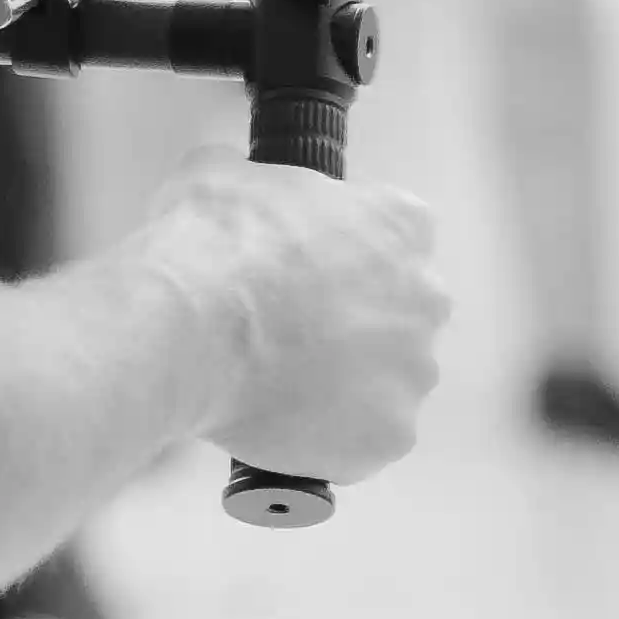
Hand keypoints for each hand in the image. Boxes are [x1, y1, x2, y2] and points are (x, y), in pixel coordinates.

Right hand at [140, 149, 450, 486]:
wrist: (193, 323)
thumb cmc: (212, 238)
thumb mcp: (222, 173)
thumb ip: (251, 182)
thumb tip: (229, 190)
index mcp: (401, 223)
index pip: (393, 237)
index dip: (346, 258)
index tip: (305, 274)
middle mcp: (426, 297)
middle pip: (399, 316)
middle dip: (355, 328)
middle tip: (291, 337)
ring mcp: (412, 373)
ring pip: (385, 385)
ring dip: (346, 389)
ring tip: (278, 390)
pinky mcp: (389, 436)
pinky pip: (363, 444)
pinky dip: (330, 443)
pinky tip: (284, 431)